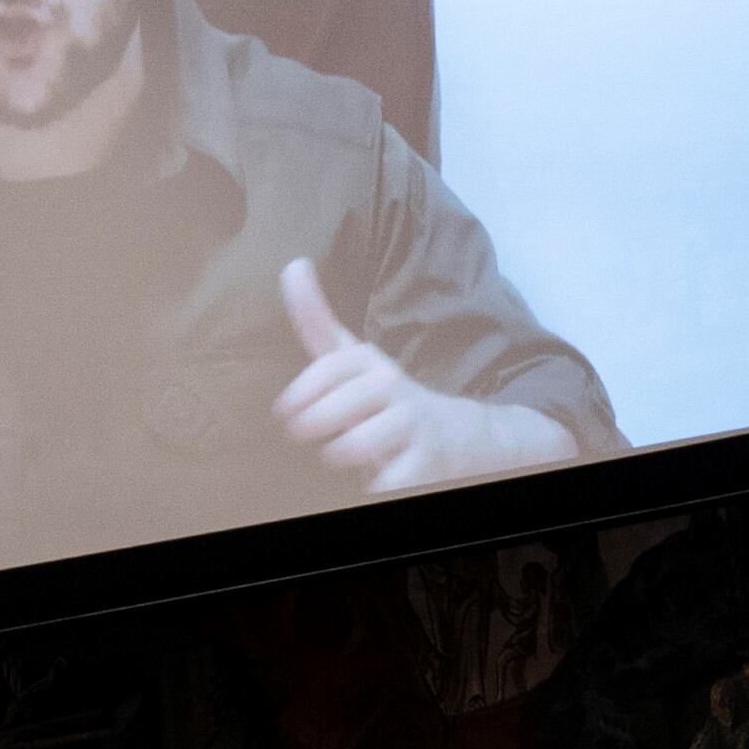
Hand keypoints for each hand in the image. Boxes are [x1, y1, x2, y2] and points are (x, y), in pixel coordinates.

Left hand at [270, 258, 563, 490]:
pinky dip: (372, 484)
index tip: (285, 412)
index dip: (300, 394)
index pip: (328, 368)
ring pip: (354, 447)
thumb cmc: (388, 399)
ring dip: (339, 457)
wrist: (463, 437)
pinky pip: (383, 481)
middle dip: (313, 430)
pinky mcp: (427, 464)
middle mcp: (394, 387)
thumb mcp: (354, 359)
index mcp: (371, 363)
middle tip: (310, 437)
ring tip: (341, 456)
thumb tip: (293, 263)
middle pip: (335, 411)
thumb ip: (316, 319)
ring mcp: (414, 425)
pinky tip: (375, 474)